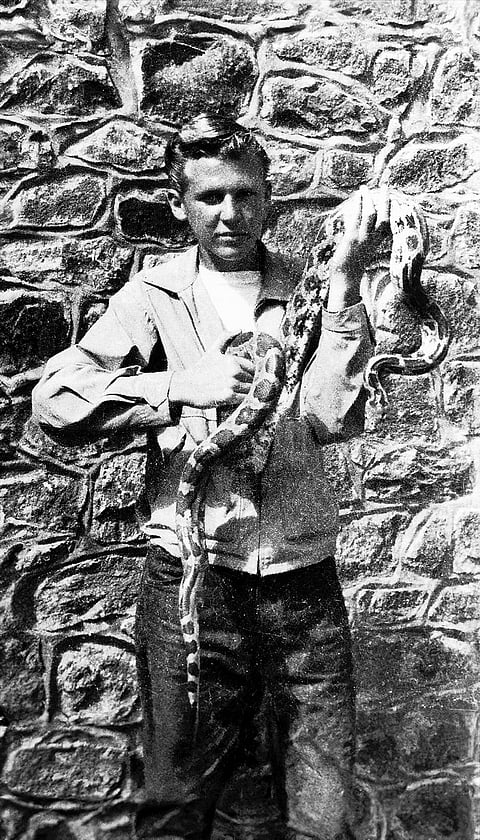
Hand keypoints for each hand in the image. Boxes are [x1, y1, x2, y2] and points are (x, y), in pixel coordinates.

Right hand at [168, 331, 254, 408]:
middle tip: (242, 388)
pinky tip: (236, 399)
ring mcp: (231, 384)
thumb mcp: (213, 351)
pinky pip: (244, 399)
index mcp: (232, 360)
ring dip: (247, 393)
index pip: (253, 369)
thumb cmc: (200, 369)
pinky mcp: (227, 397)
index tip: (245, 378)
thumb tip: (240, 328)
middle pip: (253, 380)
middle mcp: (233, 371)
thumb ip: (226, 338)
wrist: (184, 386)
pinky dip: (243, 400)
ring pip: (250, 390)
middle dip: (250, 384)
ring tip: (239, 394)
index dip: (251, 374)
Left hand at [327, 186, 389, 309]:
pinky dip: (358, 206)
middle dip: (386, 200)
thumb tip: (360, 226)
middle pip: (385, 216)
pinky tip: (356, 197)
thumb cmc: (353, 267)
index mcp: (378, 243)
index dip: (392, 210)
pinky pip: (357, 218)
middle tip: (386, 185)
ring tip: (365, 188)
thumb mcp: (363, 252)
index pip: (388, 224)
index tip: (394, 198)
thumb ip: (366, 240)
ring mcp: (363, 239)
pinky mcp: (352, 238)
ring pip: (370, 214)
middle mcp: (373, 240)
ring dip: (368, 199)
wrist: (346, 279)